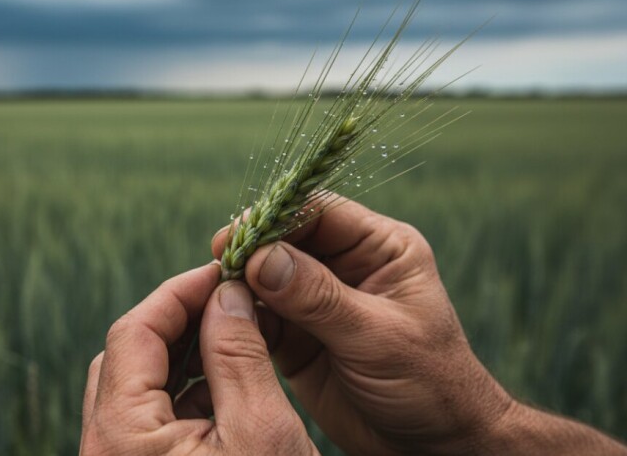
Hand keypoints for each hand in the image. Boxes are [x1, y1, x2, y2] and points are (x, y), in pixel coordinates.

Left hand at [80, 264, 317, 454]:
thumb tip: (227, 293)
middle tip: (230, 298)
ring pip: (139, 387)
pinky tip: (228, 380)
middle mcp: (103, 452)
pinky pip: (152, 420)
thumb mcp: (261, 432)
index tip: (223, 271)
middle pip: (128, 356)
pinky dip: (187, 391)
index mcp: (119, 437)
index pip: (134, 332)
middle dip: (179, 320)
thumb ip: (238, 354)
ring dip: (184, 354)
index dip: (179, 292)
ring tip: (234, 332)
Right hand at [212, 194, 512, 454]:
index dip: (277, 217)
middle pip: (286, 241)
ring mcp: (318, 302)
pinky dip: (239, 318)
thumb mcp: (377, 335)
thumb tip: (261, 258)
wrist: (432, 445)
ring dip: (239, 284)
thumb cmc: (429, 383)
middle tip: (219, 262)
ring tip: (213, 292)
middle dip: (252, 250)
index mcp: (379, 249)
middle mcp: (346, 267)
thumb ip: (319, 298)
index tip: (238, 235)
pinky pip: (260, 318)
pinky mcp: (297, 338)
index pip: (320, 213)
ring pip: (266, 279)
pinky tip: (220, 321)